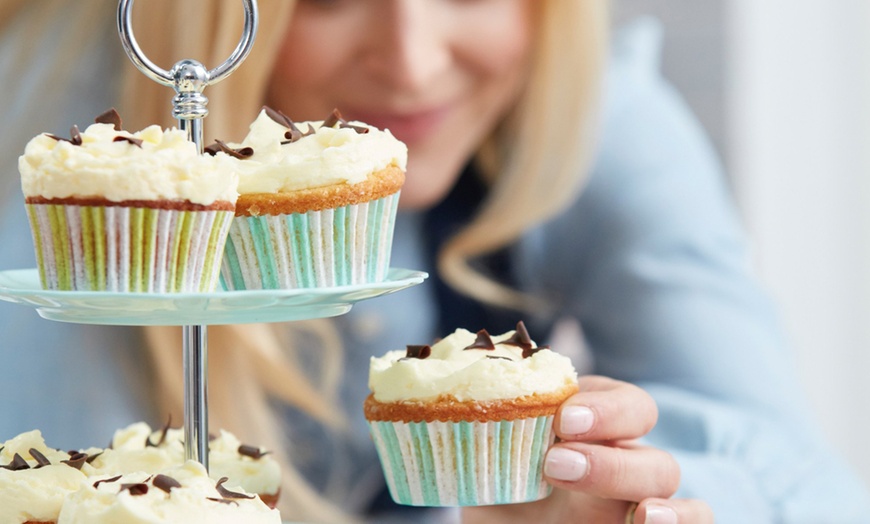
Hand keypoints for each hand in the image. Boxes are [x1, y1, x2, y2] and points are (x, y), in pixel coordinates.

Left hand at [462, 376, 712, 522]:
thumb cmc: (496, 490)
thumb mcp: (484, 464)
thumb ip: (484, 436)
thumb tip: (436, 396)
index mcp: (594, 430)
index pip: (629, 405)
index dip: (605, 409)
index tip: (563, 419)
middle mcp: (627, 463)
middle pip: (653, 455)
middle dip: (610, 462)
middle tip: (555, 465)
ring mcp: (639, 503)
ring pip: (677, 494)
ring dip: (664, 503)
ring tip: (640, 516)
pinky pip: (695, 523)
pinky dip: (684, 523)